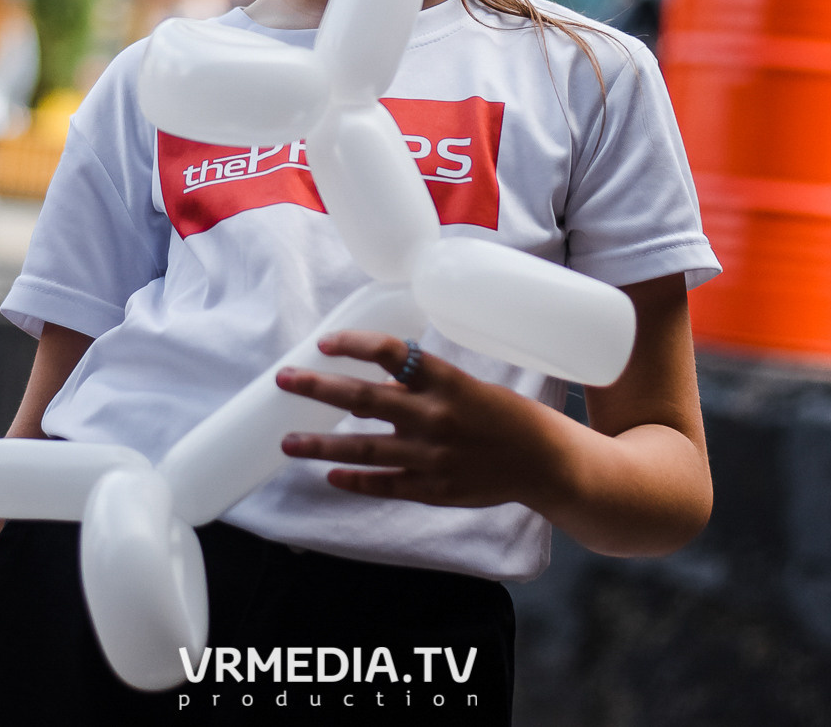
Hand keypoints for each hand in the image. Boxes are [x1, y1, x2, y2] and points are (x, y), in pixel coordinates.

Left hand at [274, 331, 569, 509]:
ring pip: (364, 449)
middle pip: (364, 398)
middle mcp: (434, 417)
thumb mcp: (469, 385)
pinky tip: (330, 477)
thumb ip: (424, 384)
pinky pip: (385, 485)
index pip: (391, 353)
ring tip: (287, 442)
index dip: (354, 345)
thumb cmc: (508, 416)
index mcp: (447, 382)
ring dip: (321, 446)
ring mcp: (431, 457)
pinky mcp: (433, 488)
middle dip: (318, 388)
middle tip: (284, 379)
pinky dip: (356, 481)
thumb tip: (377, 378)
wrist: (545, 463)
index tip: (323, 343)